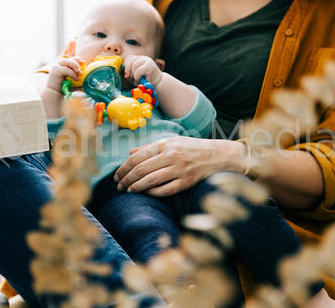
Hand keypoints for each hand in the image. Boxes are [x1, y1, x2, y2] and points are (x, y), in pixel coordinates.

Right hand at [46, 57, 84, 92]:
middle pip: (68, 59)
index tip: (83, 61)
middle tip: (81, 68)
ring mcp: (56, 67)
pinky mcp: (55, 70)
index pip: (70, 59)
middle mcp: (58, 65)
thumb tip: (86, 80)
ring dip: (74, 65)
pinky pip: (66, 69)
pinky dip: (72, 73)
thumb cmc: (63, 87)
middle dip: (76, 62)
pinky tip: (75, 78)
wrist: (54, 92)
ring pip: (66, 62)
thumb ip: (77, 79)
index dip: (77, 59)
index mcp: (62, 66)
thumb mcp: (72, 82)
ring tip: (79, 72)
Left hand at [113, 136, 244, 195]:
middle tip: (118, 185)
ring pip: (151, 180)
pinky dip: (153, 192)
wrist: (218, 155)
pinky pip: (165, 190)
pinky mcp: (186, 182)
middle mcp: (171, 156)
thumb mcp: (171, 142)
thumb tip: (129, 153)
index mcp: (165, 144)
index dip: (124, 168)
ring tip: (128, 190)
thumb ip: (149, 147)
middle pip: (141, 169)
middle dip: (126, 178)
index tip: (117, 175)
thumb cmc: (192, 148)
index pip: (137, 157)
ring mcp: (179, 170)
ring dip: (136, 187)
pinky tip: (146, 193)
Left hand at [123, 55, 162, 87]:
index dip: (126, 64)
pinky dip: (136, 76)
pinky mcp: (150, 67)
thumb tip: (126, 75)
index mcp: (141, 58)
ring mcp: (147, 61)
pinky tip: (139, 78)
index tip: (127, 73)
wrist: (158, 82)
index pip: (130, 57)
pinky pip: (138, 70)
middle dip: (128, 69)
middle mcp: (144, 58)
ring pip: (134, 65)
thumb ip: (131, 73)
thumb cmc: (147, 80)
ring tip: (136, 78)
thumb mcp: (137, 75)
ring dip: (133, 74)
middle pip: (131, 60)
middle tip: (130, 77)